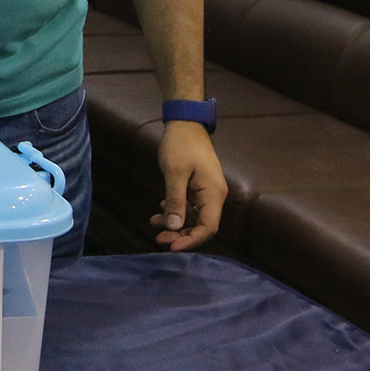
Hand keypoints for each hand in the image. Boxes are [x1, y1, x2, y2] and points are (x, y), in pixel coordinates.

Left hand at [150, 121, 225, 251]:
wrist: (185, 123)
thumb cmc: (180, 145)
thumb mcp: (174, 174)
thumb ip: (175, 202)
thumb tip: (174, 227)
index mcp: (214, 194)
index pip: (208, 227)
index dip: (191, 240)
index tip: (172, 247)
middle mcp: (214, 195)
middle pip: (202, 225)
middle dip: (181, 234)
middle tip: (159, 238)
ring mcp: (207, 191)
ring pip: (194, 216)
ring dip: (176, 223)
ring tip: (154, 224)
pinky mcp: (199, 186)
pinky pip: (190, 205)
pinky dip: (176, 210)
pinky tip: (159, 210)